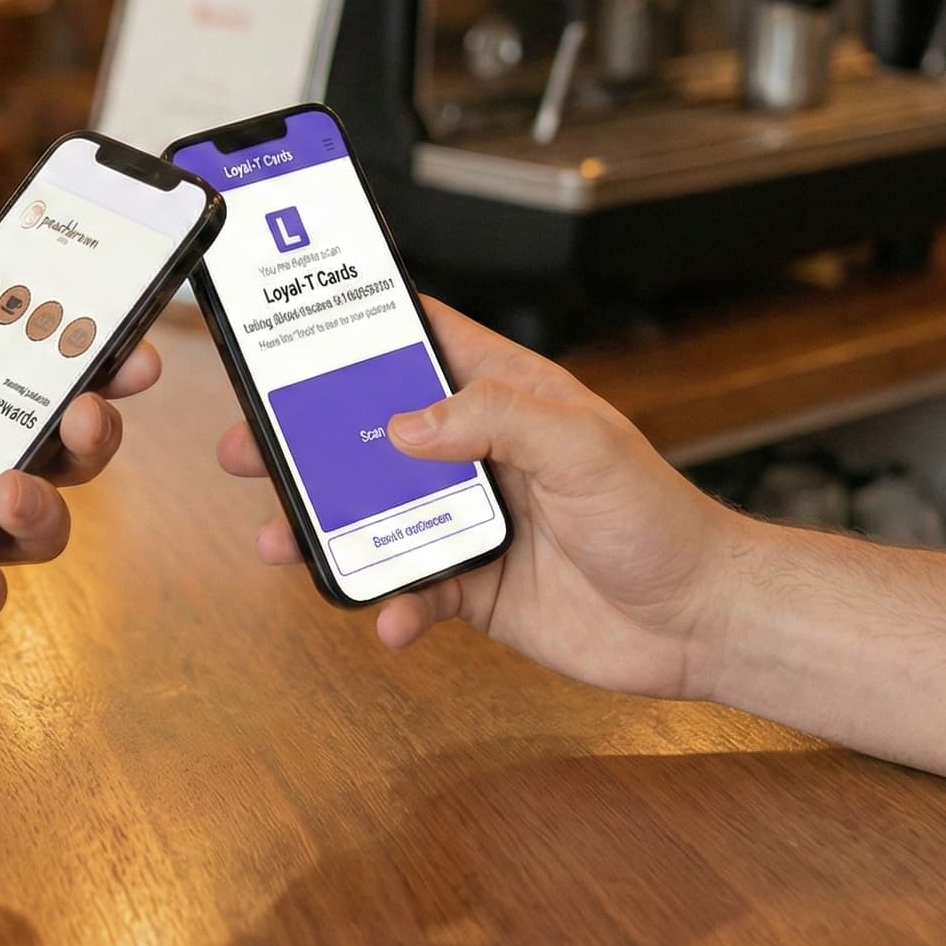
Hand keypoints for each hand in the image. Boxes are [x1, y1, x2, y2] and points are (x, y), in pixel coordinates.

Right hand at [219, 302, 742, 698]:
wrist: (696, 623)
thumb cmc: (661, 519)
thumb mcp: (583, 446)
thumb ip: (494, 419)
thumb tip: (405, 423)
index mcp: (507, 395)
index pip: (422, 340)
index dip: (362, 326)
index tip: (294, 321)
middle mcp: (480, 452)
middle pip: (371, 432)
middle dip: (305, 439)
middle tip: (248, 446)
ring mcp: (472, 519)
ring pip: (373, 513)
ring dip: (323, 527)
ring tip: (279, 537)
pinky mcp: (473, 585)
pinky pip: (411, 588)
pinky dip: (390, 603)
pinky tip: (390, 617)